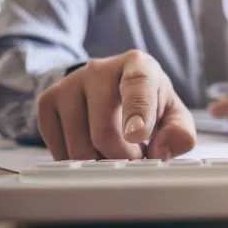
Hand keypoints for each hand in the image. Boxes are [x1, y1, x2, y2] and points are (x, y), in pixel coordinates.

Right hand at [37, 50, 195, 159]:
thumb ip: (179, 132)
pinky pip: (58, 148)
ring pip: (78, 146)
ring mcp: (69, 84)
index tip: (138, 136)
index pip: (137, 86)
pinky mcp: (48, 101)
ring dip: (100, 161)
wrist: (110, 85)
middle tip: (134, 157)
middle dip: (122, 157)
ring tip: (113, 150)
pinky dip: (77, 159)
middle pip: (104, 131)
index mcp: (138, 65)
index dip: (137, 113)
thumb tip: (160, 152)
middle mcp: (99, 69)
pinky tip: (91, 147)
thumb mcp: (173, 113)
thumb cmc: (147, 101)